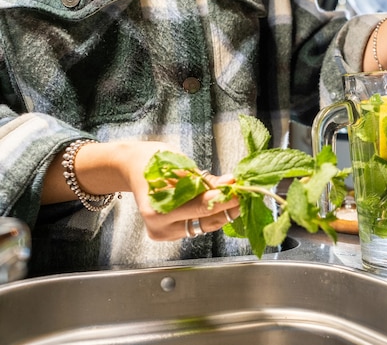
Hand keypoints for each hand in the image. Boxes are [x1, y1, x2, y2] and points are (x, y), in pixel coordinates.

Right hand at [121, 142, 240, 240]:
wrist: (132, 167)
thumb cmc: (153, 161)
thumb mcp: (180, 165)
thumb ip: (205, 180)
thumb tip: (230, 183)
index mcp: (157, 209)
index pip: (200, 207)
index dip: (224, 200)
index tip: (240, 192)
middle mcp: (159, 226)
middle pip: (204, 221)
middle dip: (227, 207)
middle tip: (243, 194)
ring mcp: (164, 233)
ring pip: (203, 226)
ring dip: (221, 213)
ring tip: (234, 198)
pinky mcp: (169, 235)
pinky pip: (196, 226)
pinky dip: (208, 215)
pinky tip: (218, 204)